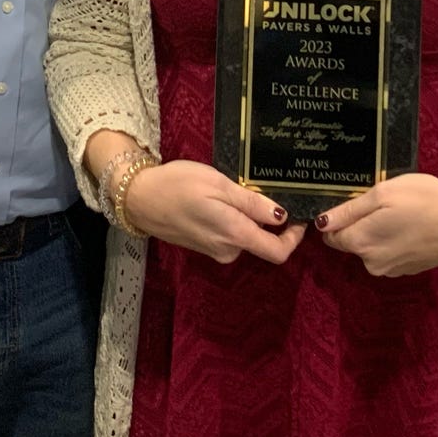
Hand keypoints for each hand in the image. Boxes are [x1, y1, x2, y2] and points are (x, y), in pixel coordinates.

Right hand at [121, 160, 304, 264]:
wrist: (138, 198)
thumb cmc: (178, 185)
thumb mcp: (219, 184)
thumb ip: (251, 203)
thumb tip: (282, 216)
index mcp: (235, 235)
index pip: (278, 252)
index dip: (294, 237)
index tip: (299, 215)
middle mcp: (228, 249)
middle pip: (263, 242)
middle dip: (271, 221)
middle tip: (267, 189)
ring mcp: (215, 250)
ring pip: (246, 236)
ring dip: (250, 217)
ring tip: (239, 188)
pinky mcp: (205, 246)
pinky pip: (230, 235)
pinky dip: (234, 220)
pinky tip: (220, 198)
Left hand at [317, 173, 437, 277]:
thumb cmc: (425, 199)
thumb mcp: (384, 193)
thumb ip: (350, 210)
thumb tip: (321, 223)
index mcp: (362, 243)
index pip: (330, 236)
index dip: (337, 218)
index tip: (354, 202)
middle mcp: (372, 263)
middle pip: (352, 242)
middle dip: (360, 224)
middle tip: (383, 202)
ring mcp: (392, 270)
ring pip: (371, 248)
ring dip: (378, 232)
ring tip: (400, 212)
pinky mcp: (408, 270)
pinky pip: (389, 253)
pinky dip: (394, 240)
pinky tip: (411, 225)